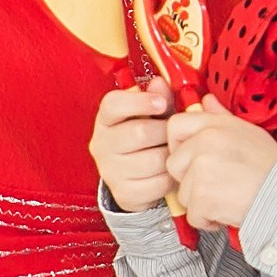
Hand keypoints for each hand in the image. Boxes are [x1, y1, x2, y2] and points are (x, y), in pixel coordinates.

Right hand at [91, 79, 175, 210]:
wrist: (133, 178)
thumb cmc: (145, 139)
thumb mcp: (150, 114)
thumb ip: (157, 96)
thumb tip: (160, 83)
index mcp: (106, 119)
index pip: (113, 105)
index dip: (139, 101)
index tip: (161, 103)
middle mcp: (102, 144)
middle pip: (140, 132)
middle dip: (165, 132)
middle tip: (173, 133)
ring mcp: (111, 171)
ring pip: (154, 159)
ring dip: (170, 155)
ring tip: (172, 151)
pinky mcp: (124, 193)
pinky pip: (159, 183)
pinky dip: (171, 176)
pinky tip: (169, 171)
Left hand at [165, 97, 276, 234]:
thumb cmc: (271, 166)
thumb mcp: (249, 131)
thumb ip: (221, 116)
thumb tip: (206, 100)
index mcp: (214, 125)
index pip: (175, 126)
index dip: (178, 145)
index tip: (191, 158)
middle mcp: (205, 142)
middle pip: (174, 164)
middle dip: (190, 180)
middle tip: (217, 183)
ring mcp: (202, 170)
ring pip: (183, 193)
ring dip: (201, 202)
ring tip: (228, 197)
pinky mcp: (203, 197)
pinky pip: (193, 215)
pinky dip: (208, 220)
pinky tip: (228, 210)